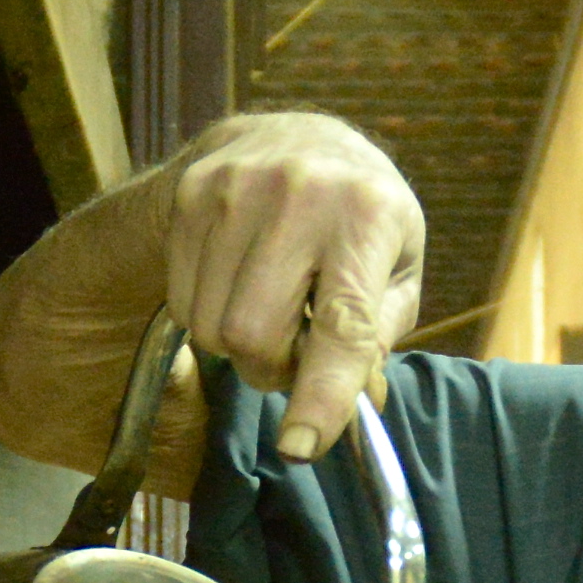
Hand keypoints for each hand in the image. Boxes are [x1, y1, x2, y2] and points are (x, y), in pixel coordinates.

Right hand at [166, 114, 423, 460]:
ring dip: (238, 346)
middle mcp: (301, 195)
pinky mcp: (191, 194)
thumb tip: (351, 403)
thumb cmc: (356, 217)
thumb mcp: (398, 265)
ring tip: (266, 311)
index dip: (321, 394)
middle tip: (290, 351)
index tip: (301, 446)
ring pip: (212, 327)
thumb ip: (377, 335)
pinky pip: (184, 302)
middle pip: (255, 335)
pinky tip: (235, 285)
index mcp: (369, 216)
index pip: (342, 325)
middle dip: (270, 368)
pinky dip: (209, 316)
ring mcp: (237, 190)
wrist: (288, 136)